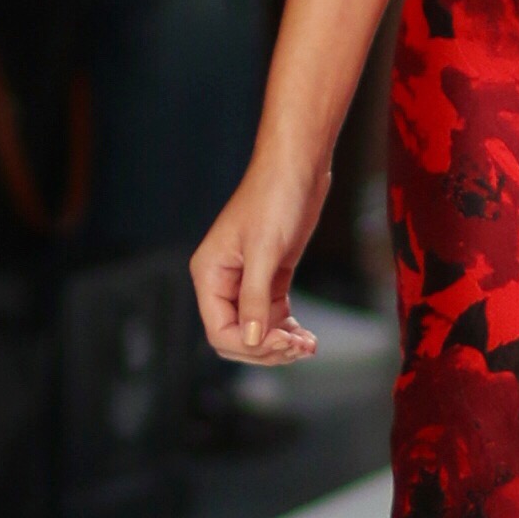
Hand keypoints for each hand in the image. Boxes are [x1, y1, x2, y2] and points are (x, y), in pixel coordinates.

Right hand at [192, 149, 328, 363]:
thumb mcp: (265, 250)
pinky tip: (307, 337)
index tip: (283, 342)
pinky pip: (272, 317)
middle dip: (267, 349)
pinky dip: (288, 331)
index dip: (250, 345)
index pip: (219, 331)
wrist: (297, 168)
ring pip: (256, 331)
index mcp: (209, 275)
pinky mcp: (269, 277)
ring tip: (308, 345)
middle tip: (299, 347)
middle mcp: (223, 282)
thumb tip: (250, 339)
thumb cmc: (274, 198)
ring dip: (281, 344)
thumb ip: (254, 298)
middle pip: (237, 337)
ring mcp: (246, 282)